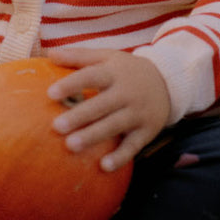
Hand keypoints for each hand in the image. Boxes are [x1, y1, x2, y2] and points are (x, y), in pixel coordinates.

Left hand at [46, 48, 170, 172]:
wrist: (169, 82)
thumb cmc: (127, 70)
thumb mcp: (107, 57)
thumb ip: (79, 55)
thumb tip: (50, 53)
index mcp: (114, 72)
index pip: (91, 77)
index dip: (72, 84)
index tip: (51, 93)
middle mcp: (127, 92)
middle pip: (101, 104)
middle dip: (80, 116)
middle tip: (56, 126)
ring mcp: (138, 113)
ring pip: (114, 125)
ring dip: (93, 136)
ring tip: (70, 146)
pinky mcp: (147, 131)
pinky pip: (133, 145)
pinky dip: (120, 157)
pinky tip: (104, 166)